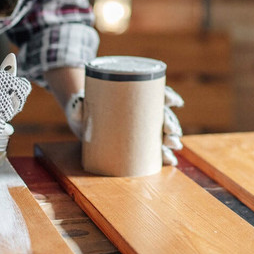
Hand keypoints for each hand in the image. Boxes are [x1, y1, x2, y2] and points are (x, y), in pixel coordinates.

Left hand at [64, 85, 184, 165]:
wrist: (83, 116)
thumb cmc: (84, 105)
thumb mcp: (81, 104)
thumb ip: (78, 106)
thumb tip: (79, 109)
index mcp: (135, 95)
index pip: (157, 92)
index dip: (169, 96)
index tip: (175, 102)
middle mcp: (143, 110)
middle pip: (163, 114)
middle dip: (171, 122)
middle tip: (171, 131)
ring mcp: (141, 127)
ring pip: (163, 132)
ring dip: (172, 139)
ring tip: (174, 146)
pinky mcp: (136, 143)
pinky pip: (155, 149)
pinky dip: (165, 155)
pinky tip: (171, 160)